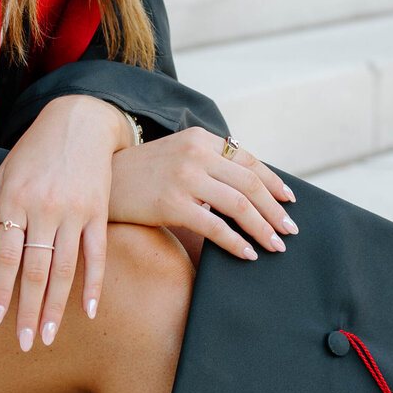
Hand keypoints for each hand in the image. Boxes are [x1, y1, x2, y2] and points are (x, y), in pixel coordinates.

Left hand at [0, 95, 134, 349]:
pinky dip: (94, 283)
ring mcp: (75, 211)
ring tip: (51, 336)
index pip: (5, 255)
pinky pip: (97, 254)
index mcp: (15, 200)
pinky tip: (88, 310)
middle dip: (30, 310)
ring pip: (66, 267)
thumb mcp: (1, 178)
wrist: (80, 121)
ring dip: (58, 306)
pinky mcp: (99, 211)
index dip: (0, 290)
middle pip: (36, 269)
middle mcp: (45, 208)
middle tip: (25, 343)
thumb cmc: (34, 151)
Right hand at [108, 129, 296, 259]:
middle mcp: (196, 153)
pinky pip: (216, 226)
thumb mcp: (177, 154)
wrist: (102, 180)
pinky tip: (247, 253)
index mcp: (201, 139)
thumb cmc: (142, 173)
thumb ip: (208, 163)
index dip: (273, 182)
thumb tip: (247, 189)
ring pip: (239, 205)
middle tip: (290, 230)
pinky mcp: (172, 203)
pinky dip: (237, 242)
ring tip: (276, 245)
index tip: (289, 201)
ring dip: (263, 228)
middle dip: (275, 210)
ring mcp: (184, 178)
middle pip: (250, 184)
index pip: (248, 160)